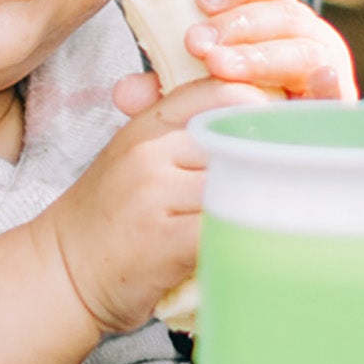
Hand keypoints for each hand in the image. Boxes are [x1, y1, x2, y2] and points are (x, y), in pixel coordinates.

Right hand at [0, 74, 256, 363]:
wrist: (61, 272)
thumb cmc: (109, 220)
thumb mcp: (137, 159)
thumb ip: (184, 138)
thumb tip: (259, 120)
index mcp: (148, 126)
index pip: (221, 91)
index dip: (262, 109)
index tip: (284, 136)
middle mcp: (150, 150)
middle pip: (239, 136)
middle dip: (274, 158)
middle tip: (301, 178)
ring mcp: (156, 193)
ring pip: (239, 180)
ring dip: (266, 199)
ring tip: (285, 212)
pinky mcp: (165, 239)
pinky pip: (228, 225)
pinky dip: (252, 234)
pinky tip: (263, 243)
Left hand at [126, 0, 356, 107]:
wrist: (254, 172)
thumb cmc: (221, 121)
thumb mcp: (184, 100)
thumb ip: (157, 91)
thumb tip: (125, 91)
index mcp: (273, 23)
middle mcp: (306, 41)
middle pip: (286, 13)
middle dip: (240, 23)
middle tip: (196, 43)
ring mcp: (328, 76)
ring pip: (306, 49)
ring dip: (261, 54)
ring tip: (220, 66)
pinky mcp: (337, 115)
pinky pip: (337, 97)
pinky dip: (328, 87)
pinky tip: (315, 81)